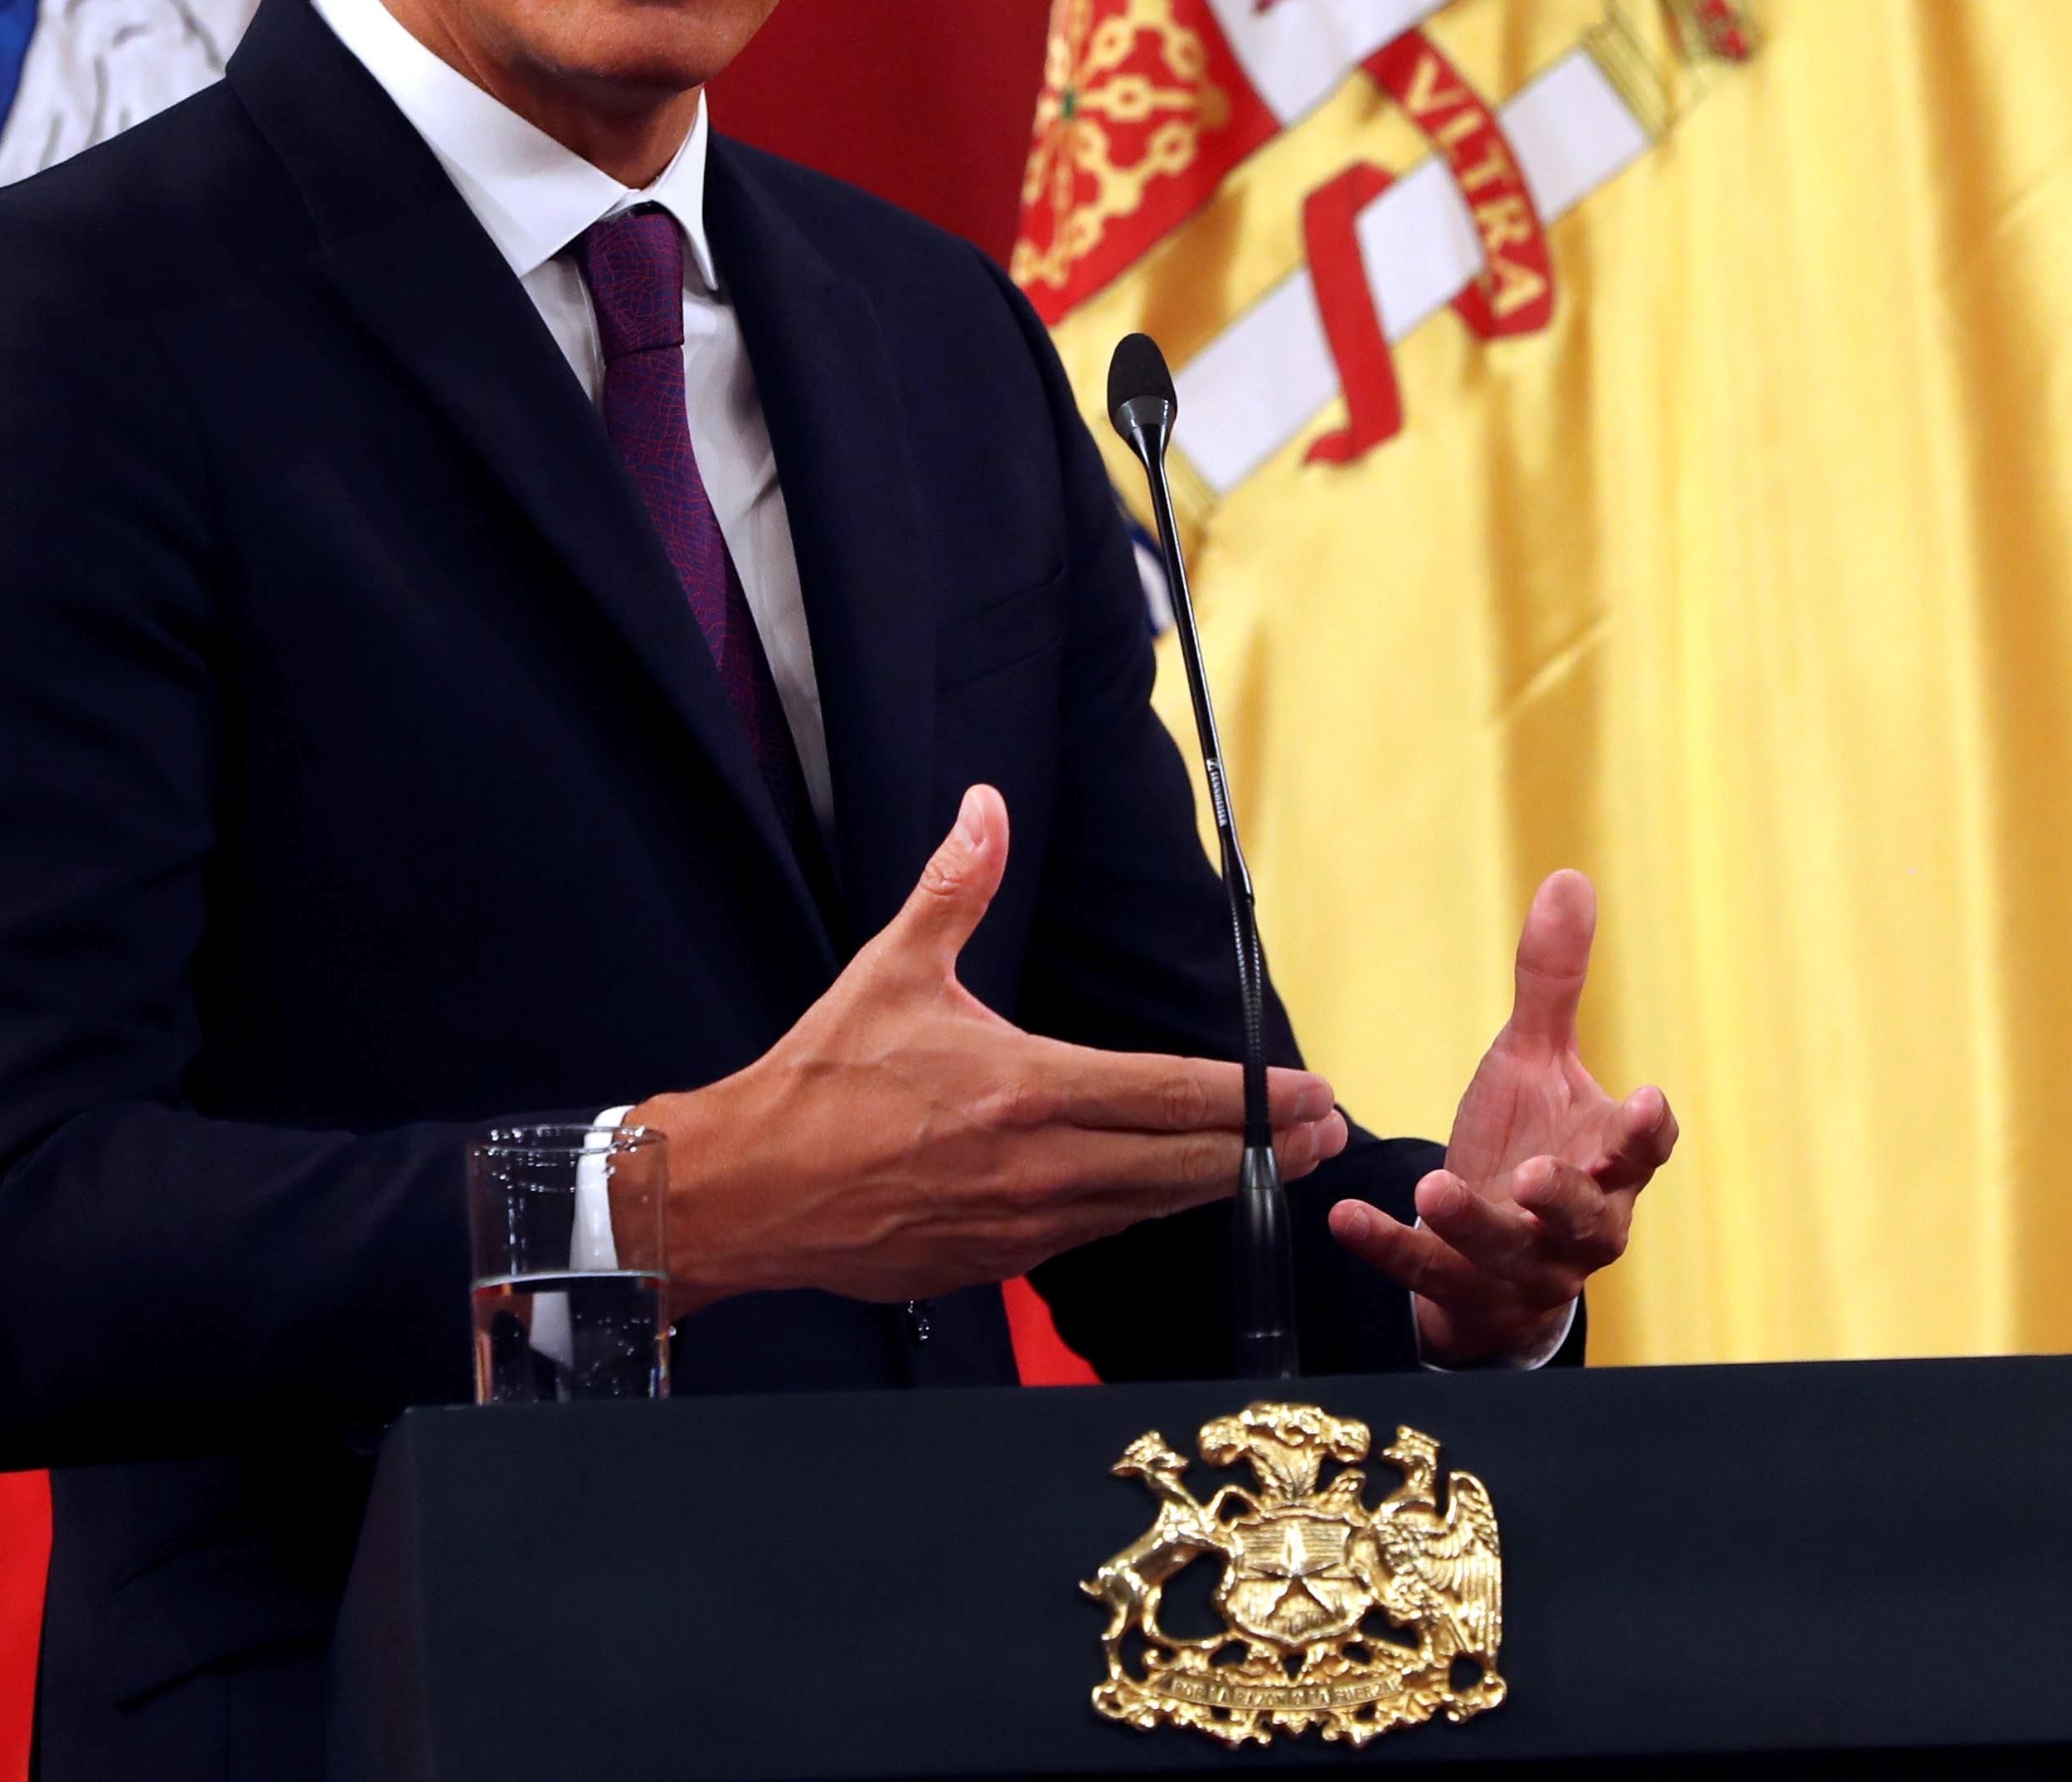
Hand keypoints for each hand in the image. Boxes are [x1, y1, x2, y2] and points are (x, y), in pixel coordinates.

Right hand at [635, 783, 1347, 1309]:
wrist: (747, 1191)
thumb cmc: (817, 1079)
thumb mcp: (891, 971)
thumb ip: (955, 888)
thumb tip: (986, 806)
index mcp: (1025, 1087)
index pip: (1171, 1095)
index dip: (1252, 1099)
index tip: (1311, 1095)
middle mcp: (1038, 1166)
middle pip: (1183, 1166)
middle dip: (1264, 1150)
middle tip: (1324, 1136)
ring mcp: (1021, 1226)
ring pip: (1146, 1208)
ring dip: (1212, 1186)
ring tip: (1270, 1165)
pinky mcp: (993, 1265)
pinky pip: (1088, 1235)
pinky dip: (1136, 1213)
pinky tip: (1160, 1195)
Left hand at [1326, 869, 1675, 1361]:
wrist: (1496, 1257)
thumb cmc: (1531, 1147)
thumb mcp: (1537, 1063)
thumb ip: (1553, 983)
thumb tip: (1569, 880)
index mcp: (1606, 1164)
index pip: (1642, 1151)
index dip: (1644, 1130)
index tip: (1645, 1099)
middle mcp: (1577, 1224)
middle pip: (1587, 1220)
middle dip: (1561, 1198)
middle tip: (1530, 1177)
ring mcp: (1522, 1266)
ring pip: (1509, 1253)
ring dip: (1474, 1224)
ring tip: (1433, 1188)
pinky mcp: (1462, 1291)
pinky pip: (1427, 1273)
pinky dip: (1390, 1247)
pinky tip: (1346, 1219)